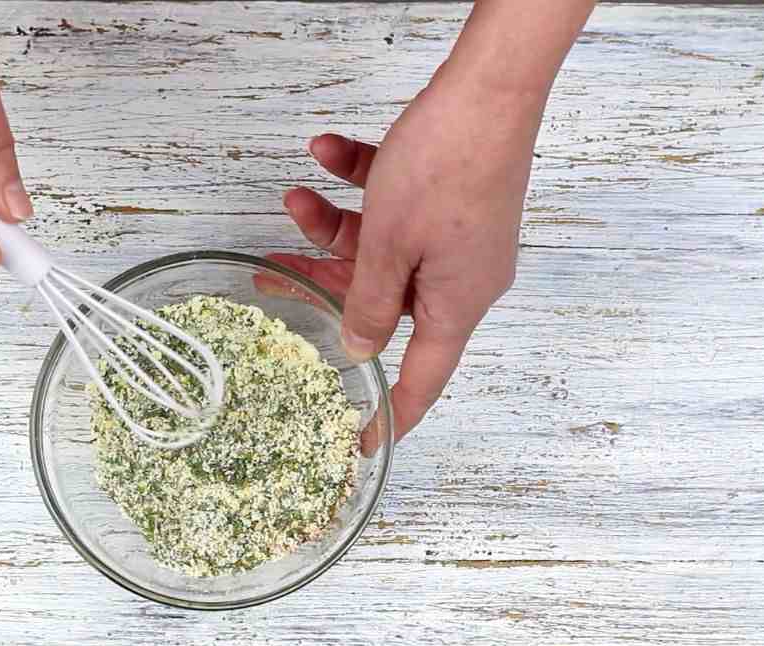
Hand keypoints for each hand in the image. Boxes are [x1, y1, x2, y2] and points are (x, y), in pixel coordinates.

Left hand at [271, 73, 542, 441]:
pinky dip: (361, 183)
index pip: (422, 378)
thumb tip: (358, 347)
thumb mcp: (389, 244)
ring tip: (295, 196)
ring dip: (333, 223)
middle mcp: (461, 276)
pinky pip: (397, 205)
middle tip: (274, 274)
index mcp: (456, 303)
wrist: (489, 86)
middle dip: (325, 281)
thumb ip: (367, 302)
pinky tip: (329, 152)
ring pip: (382, 247)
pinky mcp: (452, 199)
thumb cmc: (448, 164)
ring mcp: (458, 236)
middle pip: (384, 300)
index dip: (391, 413)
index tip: (364, 441)